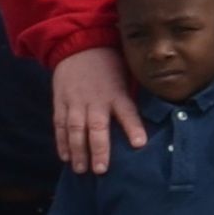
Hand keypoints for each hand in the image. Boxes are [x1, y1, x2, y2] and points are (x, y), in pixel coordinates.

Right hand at [50, 48, 149, 171]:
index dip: (133, 127)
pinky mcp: (61, 102)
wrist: (79, 45)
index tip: (140, 144)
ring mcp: (75, 101)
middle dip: (99, 148)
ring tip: (81, 170)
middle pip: (97, 126)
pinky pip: (60, 125)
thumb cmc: (109, 63)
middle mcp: (95, 99)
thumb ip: (132, 96)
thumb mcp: (126, 74)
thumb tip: (153, 114)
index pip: (127, 111)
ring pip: (75, 129)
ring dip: (78, 151)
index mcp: (116, 92)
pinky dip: (61, 142)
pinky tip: (65, 157)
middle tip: (101, 169)